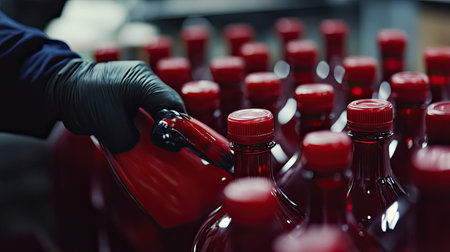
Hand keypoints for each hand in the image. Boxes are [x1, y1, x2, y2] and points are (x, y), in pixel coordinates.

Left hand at [46, 59, 184, 152]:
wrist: (58, 87)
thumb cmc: (82, 100)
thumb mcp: (108, 126)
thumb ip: (129, 141)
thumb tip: (137, 149)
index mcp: (143, 80)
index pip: (171, 103)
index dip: (177, 125)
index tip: (175, 144)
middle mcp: (144, 79)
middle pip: (167, 105)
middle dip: (168, 126)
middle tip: (168, 146)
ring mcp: (136, 84)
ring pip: (156, 108)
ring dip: (156, 125)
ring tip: (154, 143)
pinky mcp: (127, 92)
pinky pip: (144, 108)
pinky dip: (144, 122)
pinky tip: (141, 135)